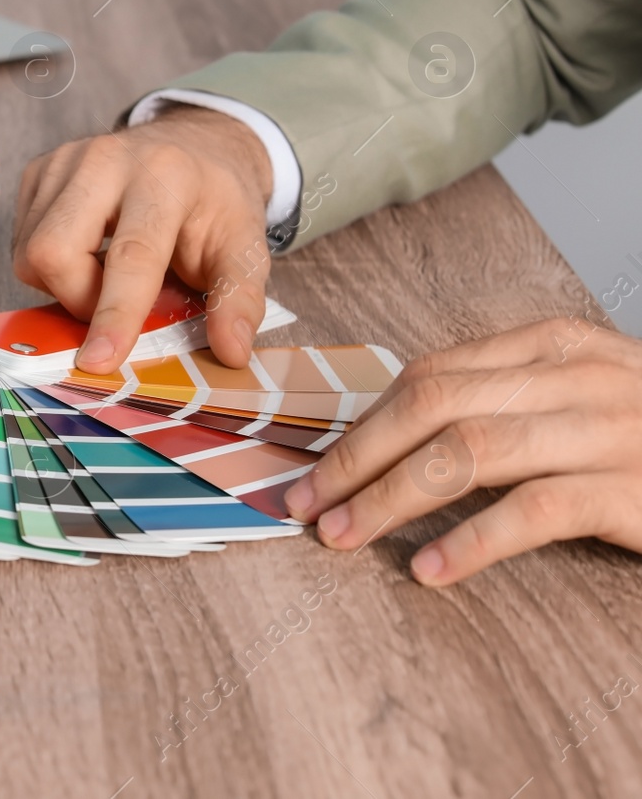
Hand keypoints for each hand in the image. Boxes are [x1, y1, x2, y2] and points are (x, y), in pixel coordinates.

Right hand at [13, 106, 274, 372]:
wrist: (191, 147)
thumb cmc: (213, 204)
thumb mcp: (245, 247)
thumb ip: (239, 299)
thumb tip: (231, 352)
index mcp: (165, 176)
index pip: (131, 254)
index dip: (114, 313)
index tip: (100, 361)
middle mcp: (106, 160)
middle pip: (55, 251)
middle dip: (78, 298)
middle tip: (114, 301)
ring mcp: (64, 160)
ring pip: (30, 253)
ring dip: (64, 285)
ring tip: (102, 273)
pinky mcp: (38, 170)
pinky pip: (21, 242)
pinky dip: (51, 266)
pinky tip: (85, 252)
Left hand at [282, 319, 641, 585]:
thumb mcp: (579, 401)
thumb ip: (504, 403)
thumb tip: (392, 439)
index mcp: (553, 346)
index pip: (430, 375)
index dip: (362, 422)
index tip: (314, 466)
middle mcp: (577, 375)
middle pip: (432, 406)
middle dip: (356, 457)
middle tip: (306, 504)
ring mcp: (609, 429)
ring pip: (467, 453)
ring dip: (389, 498)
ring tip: (343, 537)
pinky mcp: (634, 489)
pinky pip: (534, 512)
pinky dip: (469, 543)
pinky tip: (428, 570)